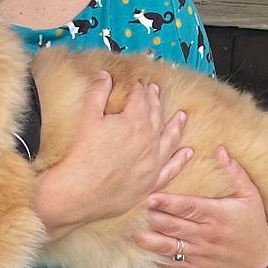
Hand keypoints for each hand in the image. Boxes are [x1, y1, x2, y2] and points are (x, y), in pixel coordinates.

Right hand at [35, 73, 191, 233]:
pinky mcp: (151, 182)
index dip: (140, 89)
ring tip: (181, 117)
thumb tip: (104, 76)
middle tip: (155, 92)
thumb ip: (98, 94)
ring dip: (176, 126)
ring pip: (170, 139)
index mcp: (134, 122)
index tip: (139, 85)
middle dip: (155, 102)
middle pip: (156, 115)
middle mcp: (149, 140)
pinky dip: (180, 160)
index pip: (141, 99)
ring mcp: (153, 162)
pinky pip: (171, 169)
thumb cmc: (83, 156)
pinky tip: (186, 153)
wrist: (80, 191)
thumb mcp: (88, 118)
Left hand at [135, 147, 267, 267]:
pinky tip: (143, 250)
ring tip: (132, 232)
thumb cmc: (253, 226)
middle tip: (134, 210)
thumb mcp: (250, 196)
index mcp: (217, 215)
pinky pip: (171, 264)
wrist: (260, 262)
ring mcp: (199, 254)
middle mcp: (206, 236)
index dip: (167, 202)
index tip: (150, 196)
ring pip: (167, 247)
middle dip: (152, 218)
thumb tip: (220, 150)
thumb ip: (235, 173)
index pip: (188, 207)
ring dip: (148, 239)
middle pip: (172, 225)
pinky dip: (156, 257)